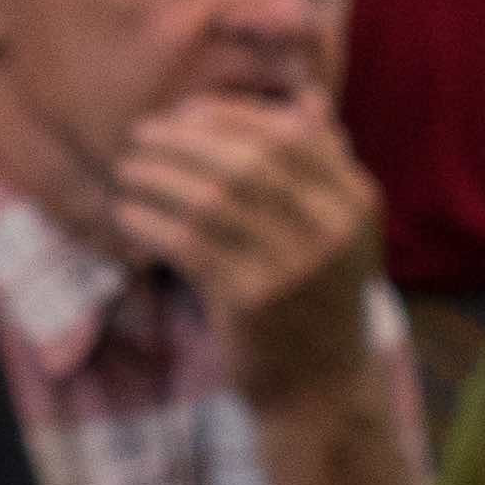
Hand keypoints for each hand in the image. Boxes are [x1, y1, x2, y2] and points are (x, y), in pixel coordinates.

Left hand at [108, 96, 387, 409]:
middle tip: (141, 134)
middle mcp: (333, 229)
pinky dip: (150, 222)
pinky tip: (126, 214)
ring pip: (211, 199)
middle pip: (247, 160)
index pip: (290, 135)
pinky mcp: (253, 301)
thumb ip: (324, 165)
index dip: (231, 115)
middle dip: (184, 139)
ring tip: (126, 170)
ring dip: (157, 177)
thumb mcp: (338, 229)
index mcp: (358, 201)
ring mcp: (295, 266)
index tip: (185, 112)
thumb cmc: (315, 296)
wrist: (319, 386)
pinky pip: (187, 244)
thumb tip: (306, 98)